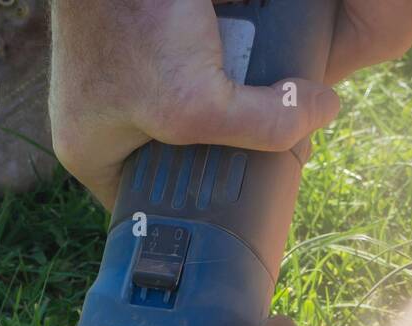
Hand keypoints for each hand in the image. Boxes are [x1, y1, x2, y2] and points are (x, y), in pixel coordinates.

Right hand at [50, 1, 411, 207]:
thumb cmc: (130, 26)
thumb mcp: (195, 102)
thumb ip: (261, 121)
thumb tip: (322, 111)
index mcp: (89, 154)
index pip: (145, 207)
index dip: (190, 212)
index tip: (236, 209)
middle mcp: (99, 119)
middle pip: (172, 160)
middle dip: (215, 157)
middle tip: (257, 157)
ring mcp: (118, 79)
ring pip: (185, 111)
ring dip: (219, 110)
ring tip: (254, 112)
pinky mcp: (139, 43)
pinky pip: (185, 71)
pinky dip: (213, 68)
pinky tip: (240, 65)